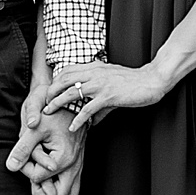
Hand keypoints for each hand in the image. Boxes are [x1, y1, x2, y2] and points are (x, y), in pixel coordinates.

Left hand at [7, 88, 84, 194]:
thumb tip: (11, 167)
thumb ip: (22, 149)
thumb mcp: (34, 129)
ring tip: (41, 176)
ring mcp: (78, 166)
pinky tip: (49, 173)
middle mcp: (74, 166)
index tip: (26, 152)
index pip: (38, 178)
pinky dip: (60, 185)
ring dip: (53, 191)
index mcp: (63, 159)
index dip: (26, 168)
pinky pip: (72, 186)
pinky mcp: (78, 164)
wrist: (72, 102)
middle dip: (42, 190)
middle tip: (33, 172)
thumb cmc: (54, 113)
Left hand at [42, 56, 167, 135]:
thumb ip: (101, 102)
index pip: (68, 70)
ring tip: (49, 113)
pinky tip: (72, 127)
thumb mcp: (113, 84)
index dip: (56, 80)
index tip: (50, 92)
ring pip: (71, 92)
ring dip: (58, 103)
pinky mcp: (108, 96)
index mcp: (95, 67)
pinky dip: (78, 119)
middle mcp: (95, 73)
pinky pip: (88, 108)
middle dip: (51, 91)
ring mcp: (100, 84)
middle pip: (64, 79)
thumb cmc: (134, 82)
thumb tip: (94, 120)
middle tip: (44, 103)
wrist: (151, 80)